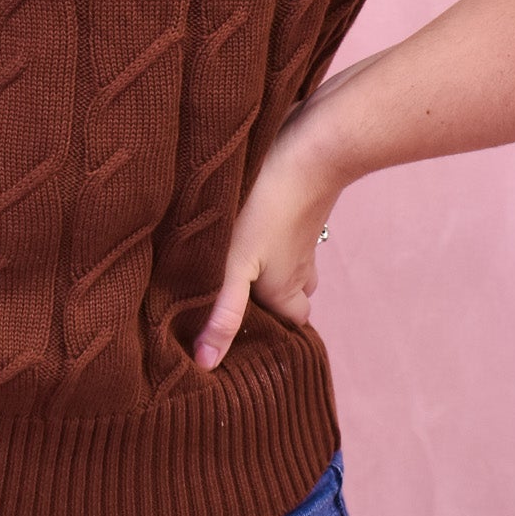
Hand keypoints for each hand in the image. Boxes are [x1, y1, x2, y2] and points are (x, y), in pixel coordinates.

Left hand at [192, 106, 346, 371]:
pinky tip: (246, 221)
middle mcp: (300, 268)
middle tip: (230, 295)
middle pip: (290, 297)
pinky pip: (287, 232)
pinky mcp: (299, 206)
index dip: (268, 333)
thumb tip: (205, 366)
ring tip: (231, 261)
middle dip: (268, 300)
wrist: (310, 149)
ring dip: (269, 265)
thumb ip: (223, 312)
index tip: (238, 333)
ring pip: (290, 263)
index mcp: (286, 291)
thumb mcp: (236, 265)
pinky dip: (271, 234)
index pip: (288, 327)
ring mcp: (303, 236)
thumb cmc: (267, 211)